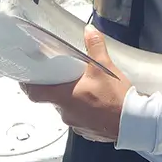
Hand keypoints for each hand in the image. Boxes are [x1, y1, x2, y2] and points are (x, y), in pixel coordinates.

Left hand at [20, 25, 132, 141]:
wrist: (133, 121)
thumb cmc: (115, 96)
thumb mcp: (105, 67)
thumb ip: (95, 46)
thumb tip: (89, 29)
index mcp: (64, 97)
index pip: (34, 93)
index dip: (28, 84)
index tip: (27, 76)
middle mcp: (65, 113)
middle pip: (52, 99)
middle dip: (57, 87)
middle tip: (65, 75)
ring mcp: (76, 125)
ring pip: (67, 109)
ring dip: (72, 99)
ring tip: (84, 87)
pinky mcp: (87, 132)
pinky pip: (79, 119)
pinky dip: (83, 110)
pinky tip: (95, 103)